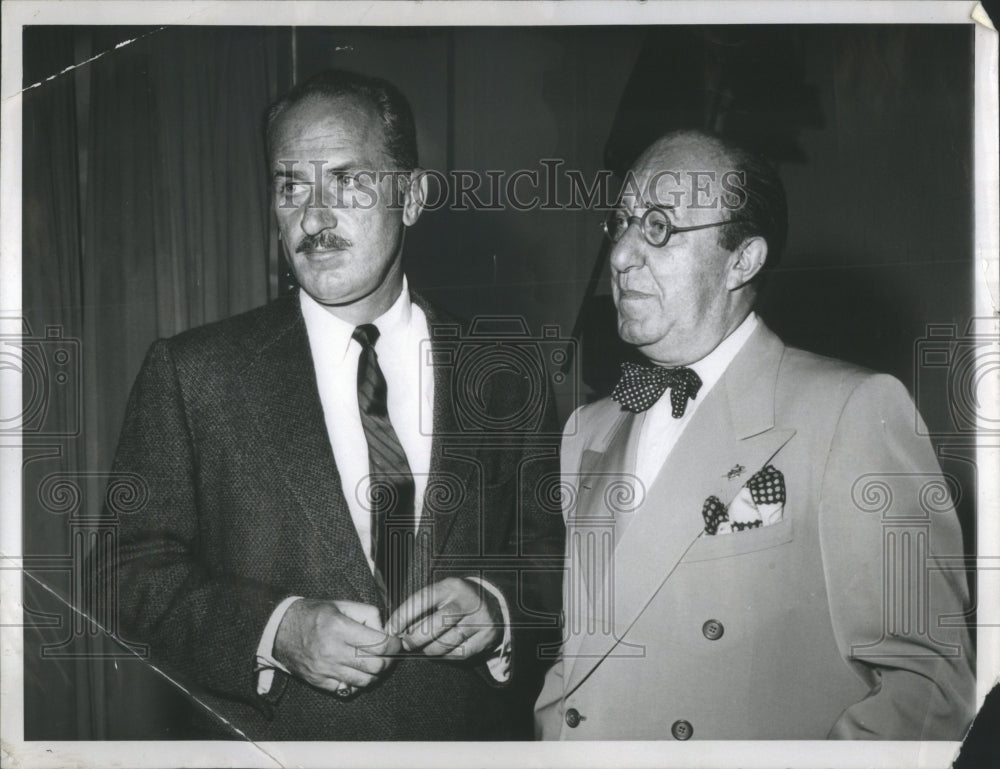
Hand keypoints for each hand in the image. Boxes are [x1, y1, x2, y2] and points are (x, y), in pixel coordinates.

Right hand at [274, 598, 401, 694]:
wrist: (279, 630)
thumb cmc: (313, 614)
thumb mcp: (341, 604)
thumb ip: (367, 614)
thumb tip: (386, 631)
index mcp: (338, 627)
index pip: (378, 644)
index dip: (393, 644)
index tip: (395, 642)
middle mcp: (332, 650)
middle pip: (375, 666)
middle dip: (387, 660)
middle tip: (388, 654)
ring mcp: (324, 669)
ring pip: (365, 681)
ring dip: (375, 673)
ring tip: (373, 662)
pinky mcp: (319, 682)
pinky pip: (348, 690)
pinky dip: (358, 683)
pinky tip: (356, 671)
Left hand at [386, 578, 500, 660]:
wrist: (493, 605)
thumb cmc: (457, 601)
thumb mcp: (442, 594)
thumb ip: (421, 608)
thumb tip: (396, 629)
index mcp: (451, 586)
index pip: (421, 601)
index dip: (402, 617)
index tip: (391, 629)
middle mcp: (467, 601)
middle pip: (433, 626)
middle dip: (414, 639)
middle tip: (406, 644)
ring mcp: (479, 620)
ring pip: (444, 644)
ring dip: (428, 650)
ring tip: (423, 647)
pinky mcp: (486, 637)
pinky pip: (458, 654)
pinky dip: (445, 656)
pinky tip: (441, 650)